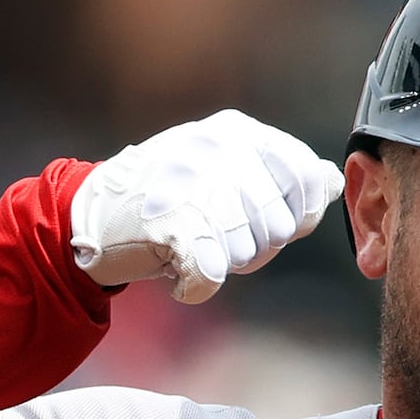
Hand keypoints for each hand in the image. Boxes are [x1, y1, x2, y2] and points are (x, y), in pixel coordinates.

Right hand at [70, 110, 343, 304]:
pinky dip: (194, 286)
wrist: (87, 214)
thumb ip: (281, 175)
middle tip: (209, 234)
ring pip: (247, 253)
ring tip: (187, 243)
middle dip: (252, 246)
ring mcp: (196, 187)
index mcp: (239, 132)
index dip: (294, 215)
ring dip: (221, 263)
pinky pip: (210, 276)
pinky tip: (176, 271)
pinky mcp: (172, 227)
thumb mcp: (226, 166)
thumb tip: (332, 180)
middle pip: (279, 226)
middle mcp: (221, 151)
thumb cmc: (165, 195)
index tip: (258, 218)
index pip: (307, 180)